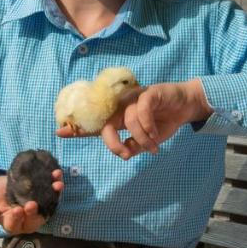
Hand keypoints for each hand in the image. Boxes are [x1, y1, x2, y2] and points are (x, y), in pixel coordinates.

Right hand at [0, 171, 62, 233]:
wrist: (6, 189)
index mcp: (13, 224)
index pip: (14, 224)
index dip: (15, 218)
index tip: (16, 210)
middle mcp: (28, 220)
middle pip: (33, 219)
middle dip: (34, 212)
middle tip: (33, 204)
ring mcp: (40, 211)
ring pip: (48, 205)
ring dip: (53, 195)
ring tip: (55, 185)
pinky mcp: (47, 200)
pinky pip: (54, 194)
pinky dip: (56, 185)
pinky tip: (57, 174)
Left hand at [60, 80, 210, 159]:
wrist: (186, 106)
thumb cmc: (164, 122)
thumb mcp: (147, 140)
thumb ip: (134, 146)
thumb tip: (124, 152)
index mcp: (119, 116)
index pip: (96, 122)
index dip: (78, 127)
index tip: (60, 132)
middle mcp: (122, 105)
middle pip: (107, 123)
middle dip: (112, 143)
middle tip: (126, 155)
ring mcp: (134, 97)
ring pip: (128, 121)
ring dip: (141, 138)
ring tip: (152, 147)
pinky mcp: (148, 92)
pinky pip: (142, 111)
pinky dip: (148, 125)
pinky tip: (156, 134)